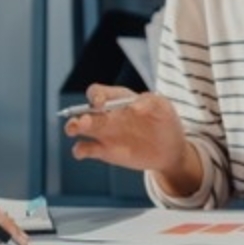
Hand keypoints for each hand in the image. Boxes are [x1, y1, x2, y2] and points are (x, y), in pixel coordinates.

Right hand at [64, 84, 203, 196]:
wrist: (170, 150)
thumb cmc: (165, 122)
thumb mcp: (164, 107)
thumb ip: (151, 102)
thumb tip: (135, 106)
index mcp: (118, 99)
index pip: (98, 92)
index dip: (96, 96)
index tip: (101, 104)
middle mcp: (107, 115)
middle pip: (85, 110)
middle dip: (80, 115)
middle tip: (84, 122)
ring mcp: (104, 133)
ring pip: (79, 127)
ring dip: (73, 127)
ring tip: (74, 130)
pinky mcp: (104, 151)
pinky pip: (85, 148)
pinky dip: (79, 150)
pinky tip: (83, 152)